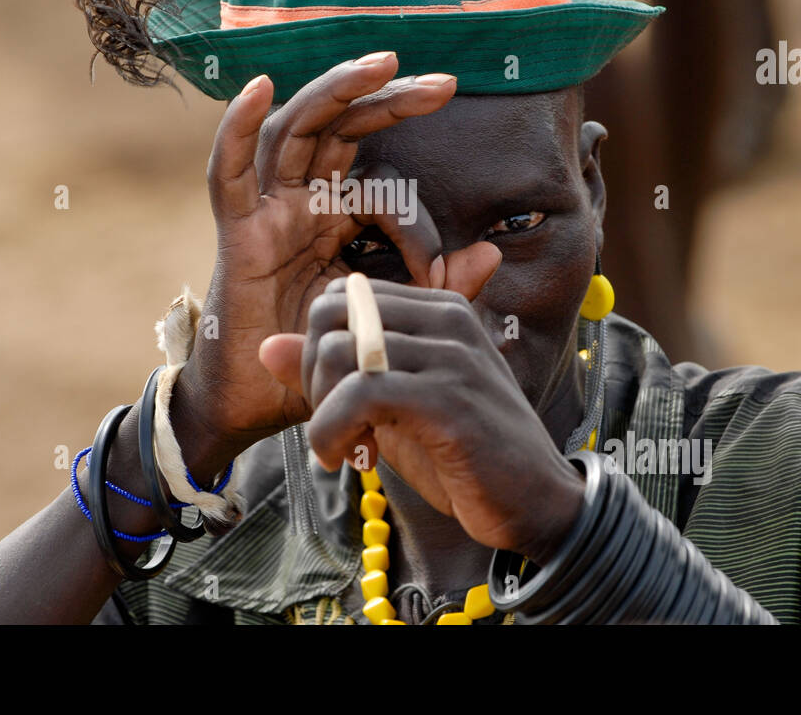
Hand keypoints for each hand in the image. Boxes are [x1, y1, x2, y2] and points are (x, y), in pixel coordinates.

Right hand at [171, 53, 458, 469]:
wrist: (263, 406)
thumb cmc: (324, 360)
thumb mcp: (393, 315)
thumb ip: (438, 285)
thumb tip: (493, 251)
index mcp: (340, 219)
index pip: (385, 184)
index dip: (422, 221)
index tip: (446, 275)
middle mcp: (304, 203)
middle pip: (342, 129)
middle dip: (389, 100)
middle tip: (442, 83)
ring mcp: (269, 212)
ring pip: (297, 131)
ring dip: (335, 92)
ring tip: (381, 64)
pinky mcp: (238, 232)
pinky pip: (229, 173)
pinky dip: (237, 129)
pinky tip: (258, 88)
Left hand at [260, 273, 585, 561]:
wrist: (534, 505)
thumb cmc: (461, 456)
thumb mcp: (388, 409)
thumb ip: (333, 374)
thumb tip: (266, 347)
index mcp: (438, 311)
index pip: (343, 296)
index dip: (318, 348)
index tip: (333, 399)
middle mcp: (447, 320)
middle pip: (332, 315)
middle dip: (312, 375)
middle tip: (332, 425)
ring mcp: (451, 356)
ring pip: (340, 353)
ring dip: (321, 412)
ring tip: (340, 448)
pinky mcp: (449, 400)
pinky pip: (360, 395)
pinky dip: (333, 432)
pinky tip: (347, 459)